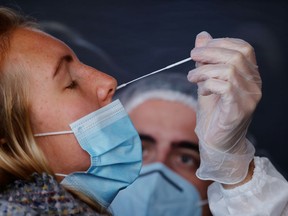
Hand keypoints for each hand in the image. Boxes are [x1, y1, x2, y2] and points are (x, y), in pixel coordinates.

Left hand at [187, 31, 261, 183]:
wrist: (217, 142)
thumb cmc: (213, 112)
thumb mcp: (207, 80)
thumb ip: (206, 60)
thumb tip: (202, 36)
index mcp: (250, 75)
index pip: (244, 48)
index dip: (222, 42)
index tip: (202, 47)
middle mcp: (254, 84)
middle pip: (236, 56)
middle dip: (210, 52)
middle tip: (192, 55)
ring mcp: (249, 97)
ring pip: (229, 70)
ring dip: (204, 70)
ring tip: (192, 78)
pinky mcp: (239, 108)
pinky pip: (225, 86)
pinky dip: (208, 84)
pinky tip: (202, 91)